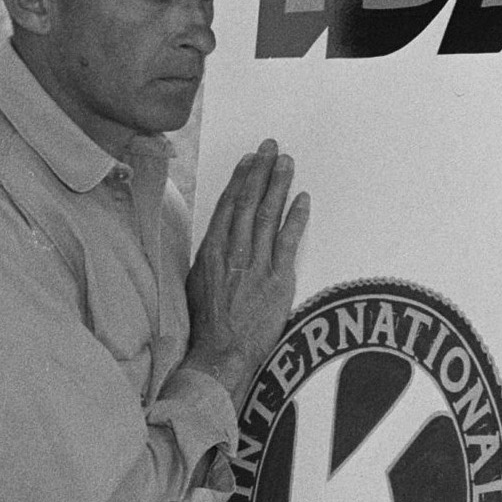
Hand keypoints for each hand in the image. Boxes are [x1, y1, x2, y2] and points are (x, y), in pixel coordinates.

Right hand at [181, 140, 309, 388]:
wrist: (220, 354)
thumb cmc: (207, 326)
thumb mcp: (197, 286)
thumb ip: (209, 260)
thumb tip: (217, 243)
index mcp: (210, 252)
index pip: (227, 206)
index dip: (240, 180)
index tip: (249, 160)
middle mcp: (232, 252)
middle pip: (248, 202)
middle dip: (260, 172)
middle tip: (271, 147)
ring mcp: (256, 264)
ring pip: (268, 215)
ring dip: (279, 185)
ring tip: (287, 162)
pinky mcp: (277, 279)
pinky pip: (288, 241)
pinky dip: (296, 218)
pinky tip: (304, 199)